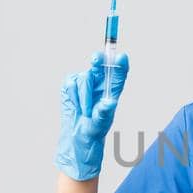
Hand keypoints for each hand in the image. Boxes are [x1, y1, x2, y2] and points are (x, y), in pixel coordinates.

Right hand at [56, 50, 129, 180]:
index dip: (121, 63)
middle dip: (99, 59)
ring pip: (85, 77)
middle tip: (96, 60)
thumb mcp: (102, 121)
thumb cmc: (95, 127)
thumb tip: (110, 103)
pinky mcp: (71, 83)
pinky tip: (76, 106)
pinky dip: (74, 96)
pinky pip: (71, 83)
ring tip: (85, 112)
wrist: (77, 135)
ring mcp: (86, 80)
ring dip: (84, 96)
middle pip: (102, 63)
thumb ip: (105, 111)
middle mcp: (101, 80)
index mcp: (114, 87)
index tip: (121, 57)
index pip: (119, 71)